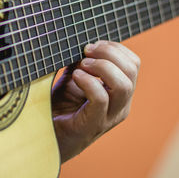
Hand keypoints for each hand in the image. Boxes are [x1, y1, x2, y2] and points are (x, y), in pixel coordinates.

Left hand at [52, 41, 139, 162]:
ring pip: (123, 85)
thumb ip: (81, 62)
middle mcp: (120, 105)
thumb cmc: (61, 107)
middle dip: (109, 52)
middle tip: (87, 51)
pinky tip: (75, 77)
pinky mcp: (93, 125)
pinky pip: (101, 99)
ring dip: (102, 67)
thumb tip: (82, 42)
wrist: (45, 135)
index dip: (115, 48)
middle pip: (131, 70)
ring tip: (82, 64)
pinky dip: (88, 82)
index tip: (92, 45)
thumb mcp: (73, 78)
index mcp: (120, 93)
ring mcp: (109, 117)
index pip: (133, 63)